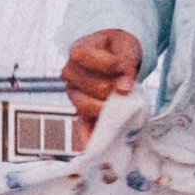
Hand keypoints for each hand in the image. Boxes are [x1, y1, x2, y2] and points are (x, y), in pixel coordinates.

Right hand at [61, 29, 141, 150]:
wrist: (119, 57)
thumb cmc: (119, 48)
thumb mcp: (125, 45)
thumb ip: (125, 62)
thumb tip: (123, 89)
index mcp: (77, 51)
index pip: (84, 58)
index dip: (108, 65)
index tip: (123, 67)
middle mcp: (69, 73)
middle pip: (93, 86)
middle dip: (113, 88)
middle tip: (124, 84)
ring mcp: (74, 94)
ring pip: (87, 106)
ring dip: (107, 106)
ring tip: (118, 99)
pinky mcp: (82, 111)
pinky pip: (82, 125)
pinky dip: (87, 137)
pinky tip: (90, 149)